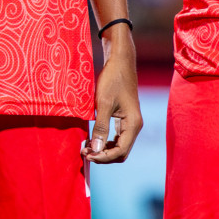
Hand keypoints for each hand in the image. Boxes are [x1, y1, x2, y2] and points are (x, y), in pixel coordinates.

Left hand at [85, 26, 142, 163]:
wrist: (119, 61)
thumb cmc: (112, 79)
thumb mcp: (104, 103)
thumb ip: (101, 127)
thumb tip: (96, 149)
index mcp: (133, 124)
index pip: (120, 151)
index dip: (103, 157)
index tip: (87, 155)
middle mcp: (134, 126)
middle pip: (121, 152)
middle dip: (103, 155)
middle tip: (84, 152)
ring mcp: (130, 122)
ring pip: (118, 145)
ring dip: (103, 149)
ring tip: (86, 146)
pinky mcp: (123, 118)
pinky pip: (116, 136)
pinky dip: (105, 140)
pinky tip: (92, 138)